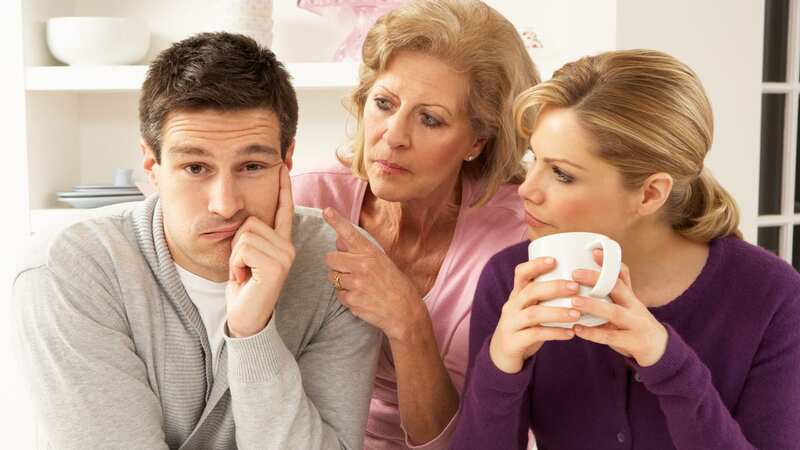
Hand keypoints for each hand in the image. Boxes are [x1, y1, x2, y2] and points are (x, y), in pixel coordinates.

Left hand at [225, 165, 294, 337]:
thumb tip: (242, 216)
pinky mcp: (276, 267)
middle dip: (237, 243)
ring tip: (243, 273)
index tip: (282, 166)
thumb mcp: (244, 257)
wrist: (245, 319)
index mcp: (282, 243)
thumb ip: (249, 236)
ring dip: (235, 255)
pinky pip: (244, 248)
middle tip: (242, 267)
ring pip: (245, 234)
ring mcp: (285, 257)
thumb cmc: (242, 288)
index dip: (283, 188)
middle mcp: (288, 247)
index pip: (284, 210)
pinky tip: (243, 279)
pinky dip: (235, 264)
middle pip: (251, 221)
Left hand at [322, 207, 425, 341]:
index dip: (337, 221)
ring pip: (332, 277)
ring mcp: (356, 283)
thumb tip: (338, 240)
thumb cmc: (394, 284)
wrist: (404, 311)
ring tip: (359, 286)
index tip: (327, 211)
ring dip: (341, 281)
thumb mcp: (382, 262)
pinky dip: (346, 297)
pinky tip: (361, 298)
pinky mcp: (352, 300)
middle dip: (336, 264)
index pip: (350, 234)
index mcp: (371, 253)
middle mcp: (362, 265)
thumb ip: (360, 251)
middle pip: (330, 258)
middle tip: (349, 271)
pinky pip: (338, 294)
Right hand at [489, 257, 578, 373]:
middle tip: (575, 287)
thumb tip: (581, 282)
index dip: (535, 265)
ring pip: (533, 314)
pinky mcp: (513, 342)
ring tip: (577, 313)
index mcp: (516, 295)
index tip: (555, 260)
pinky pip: (535, 335)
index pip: (521, 273)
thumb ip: (546, 297)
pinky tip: (570, 333)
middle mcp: (511, 306)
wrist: (502, 354)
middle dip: (554, 287)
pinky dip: (554, 333)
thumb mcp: (530, 308)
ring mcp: (510, 324)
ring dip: (557, 312)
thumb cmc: (524, 327)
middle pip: (530, 291)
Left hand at [570, 249, 667, 366]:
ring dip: (593, 306)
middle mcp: (635, 307)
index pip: (622, 275)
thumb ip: (614, 290)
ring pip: (614, 312)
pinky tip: (576, 329)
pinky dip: (592, 333)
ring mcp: (635, 324)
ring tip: (573, 301)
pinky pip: (610, 337)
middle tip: (574, 274)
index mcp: (631, 296)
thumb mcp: (629, 304)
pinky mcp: (632, 342)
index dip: (609, 263)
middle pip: (618, 289)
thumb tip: (593, 268)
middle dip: (596, 280)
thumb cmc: (635, 322)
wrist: (659, 349)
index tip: (593, 252)